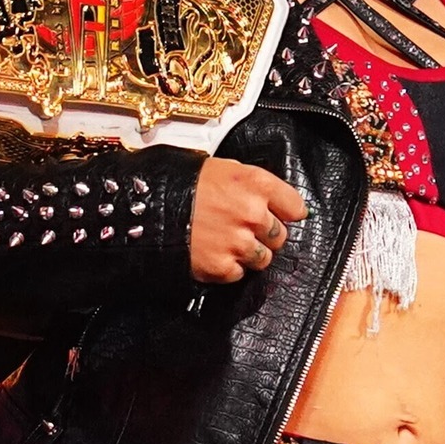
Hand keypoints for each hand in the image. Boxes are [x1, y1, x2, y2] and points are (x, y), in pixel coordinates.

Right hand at [188, 158, 307, 283]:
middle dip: (265, 234)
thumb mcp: (223, 169)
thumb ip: (251, 184)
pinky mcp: (222, 266)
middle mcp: (253, 214)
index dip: (288, 212)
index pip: (295, 206)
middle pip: (279, 236)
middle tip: (244, 228)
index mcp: (256, 184)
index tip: (285, 215)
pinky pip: (239, 273)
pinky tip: (214, 252)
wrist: (149, 206)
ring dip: (249, 253)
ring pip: (263, 258)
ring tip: (226, 241)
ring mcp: (239, 242)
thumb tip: (272, 198)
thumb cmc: (183, 184)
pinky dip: (229, 267)